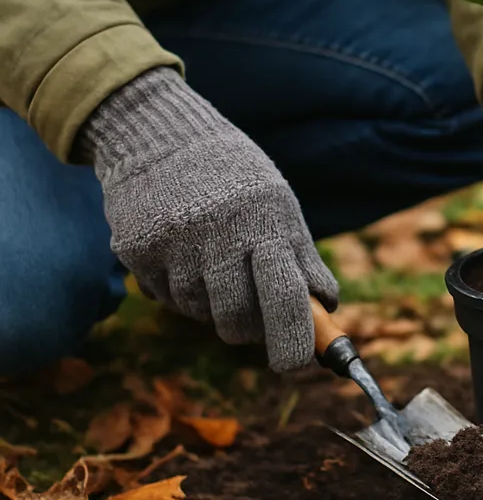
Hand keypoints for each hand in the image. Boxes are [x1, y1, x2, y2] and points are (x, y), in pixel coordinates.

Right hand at [76, 68, 337, 370]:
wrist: (162, 133)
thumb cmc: (235, 177)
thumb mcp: (278, 205)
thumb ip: (301, 257)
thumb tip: (327, 308)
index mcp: (268, 221)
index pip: (287, 293)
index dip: (294, 338)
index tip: (294, 366)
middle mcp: (222, 233)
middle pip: (237, 319)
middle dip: (246, 332)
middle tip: (249, 323)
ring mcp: (176, 242)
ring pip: (198, 313)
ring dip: (210, 304)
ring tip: (211, 261)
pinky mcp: (137, 249)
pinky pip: (163, 297)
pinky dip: (175, 288)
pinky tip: (180, 251)